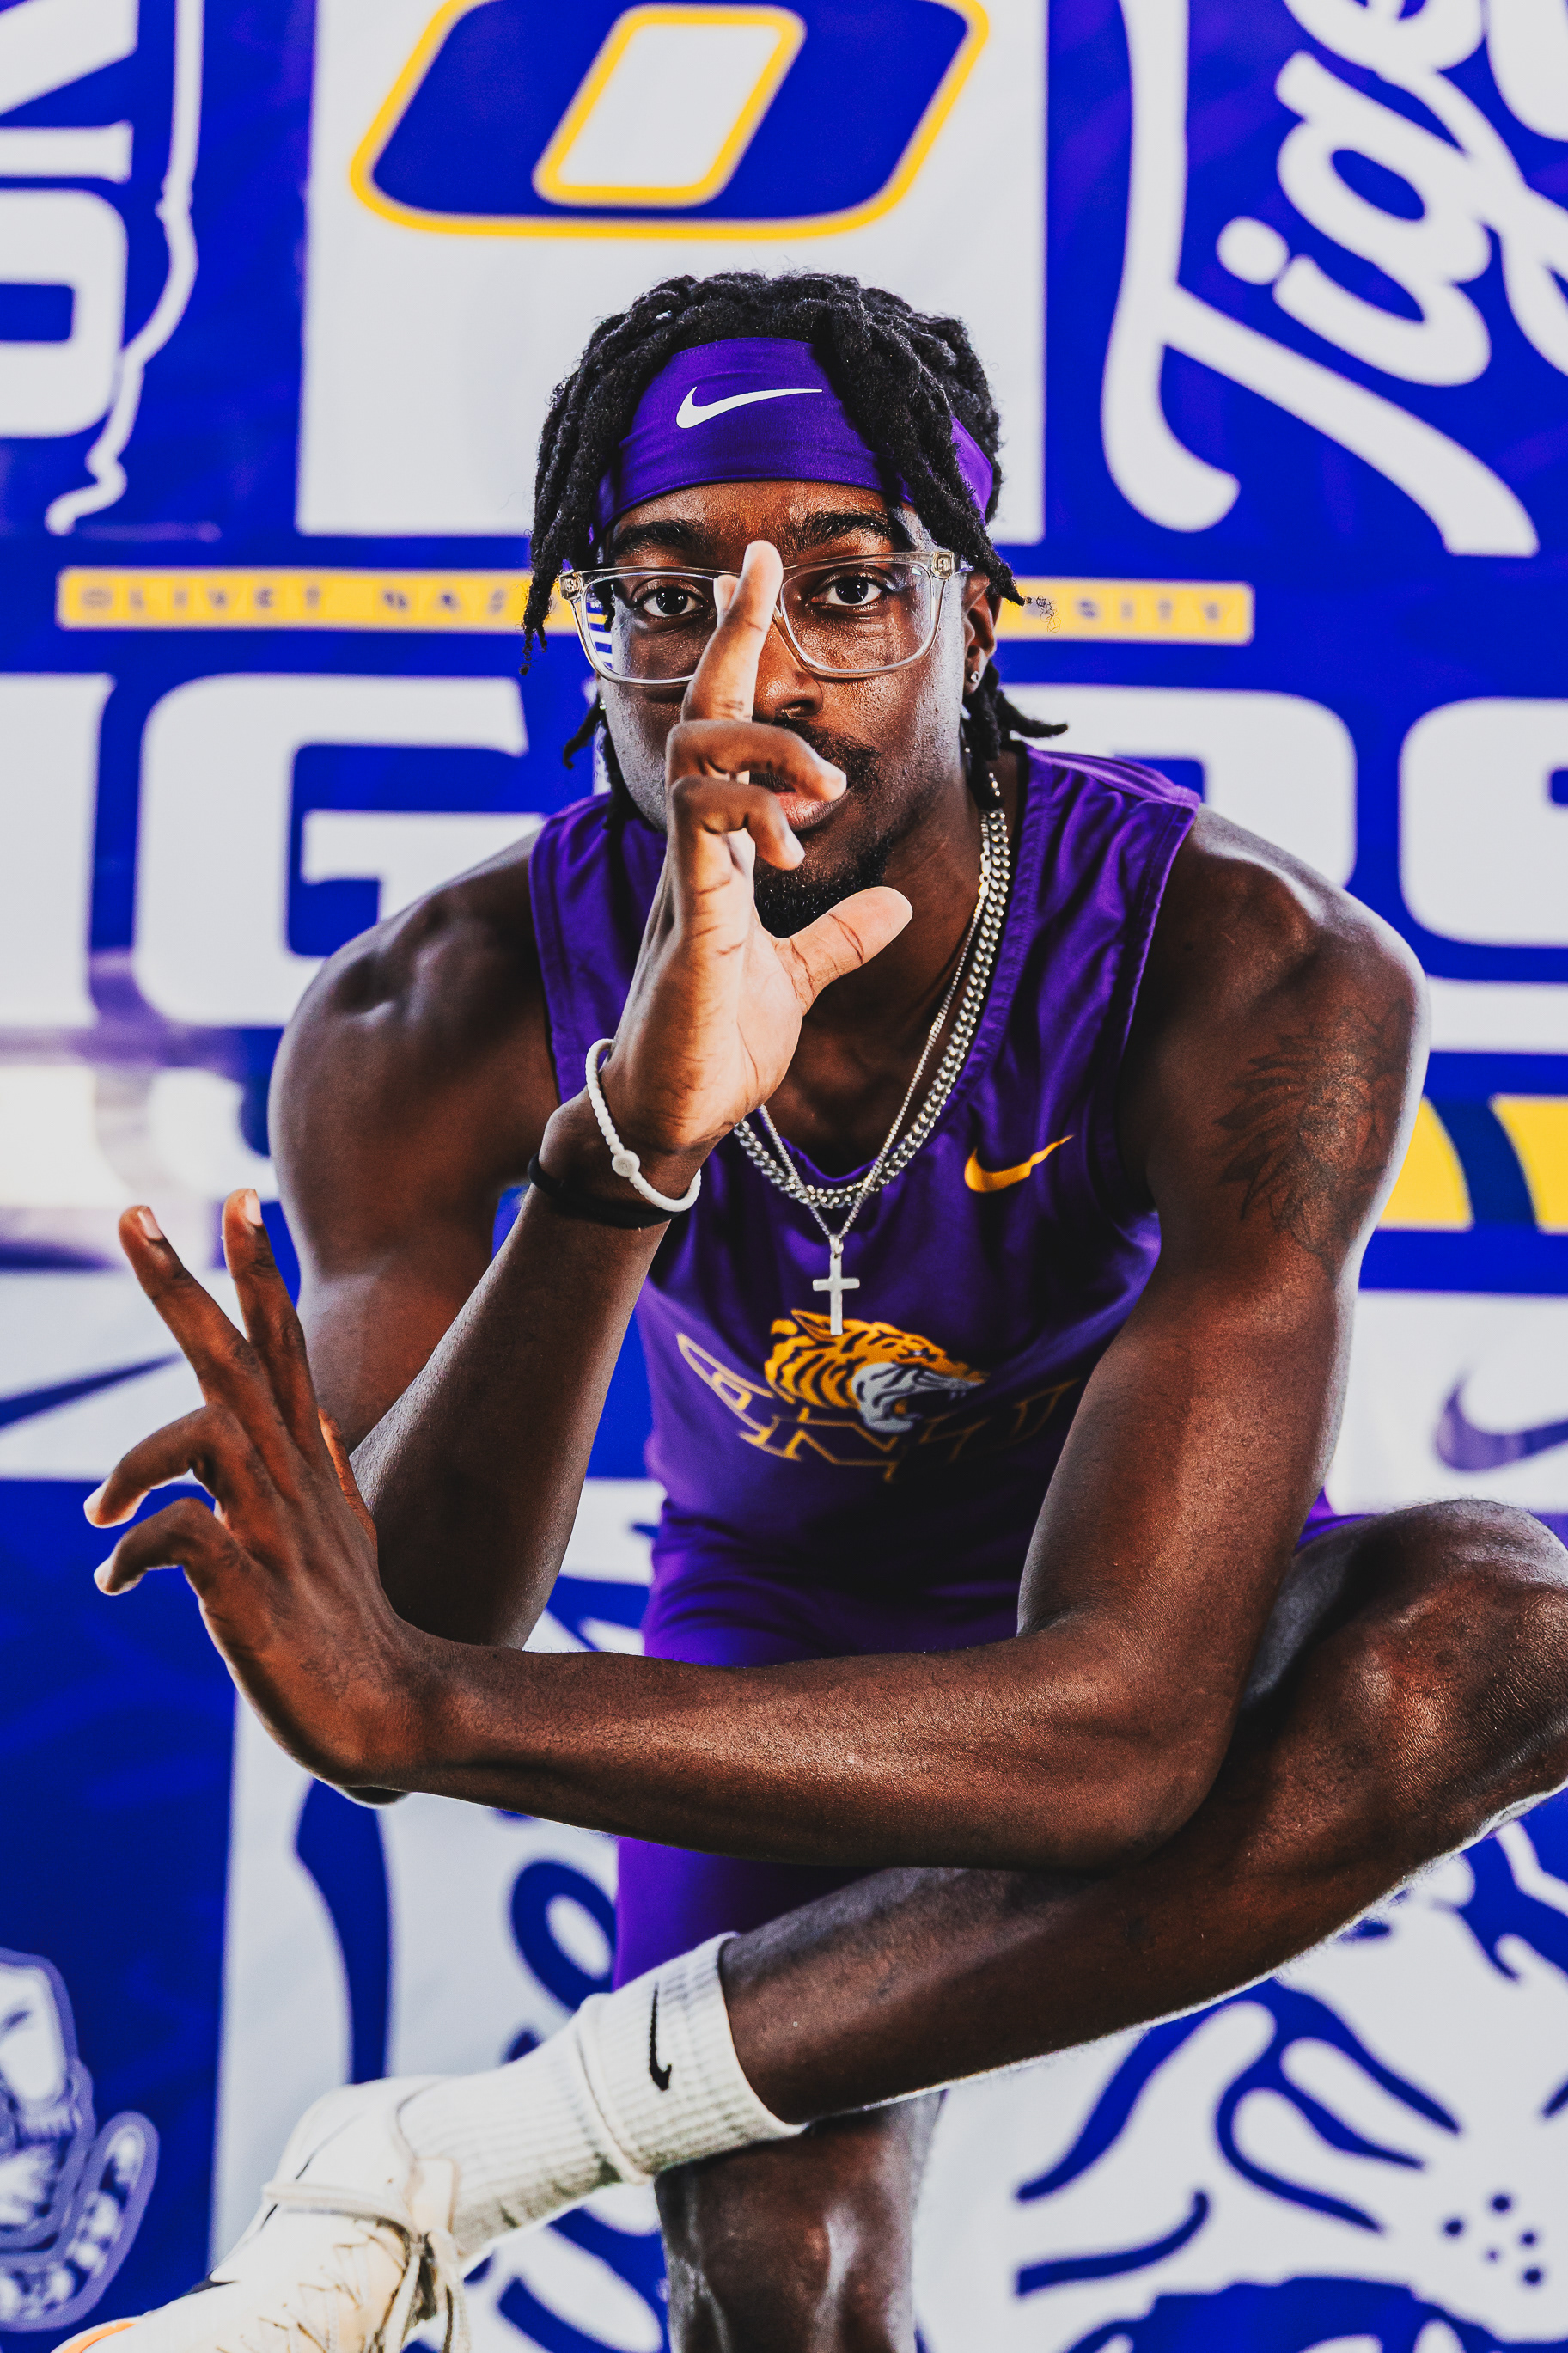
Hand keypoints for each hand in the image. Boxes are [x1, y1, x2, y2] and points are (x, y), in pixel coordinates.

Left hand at [86, 1192, 425, 1794]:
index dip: (258, 1271)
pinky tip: (115, 1584)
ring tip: (95, 1513)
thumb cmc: (352, 1628)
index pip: (281, 1345)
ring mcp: (274, 1530)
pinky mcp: (253, 1590)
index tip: (238, 1198)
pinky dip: (134, 1552)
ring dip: (137, 1454)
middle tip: (133, 1214)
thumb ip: (319, 1464)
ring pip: (207, 1432)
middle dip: (184, 1284)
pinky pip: (181, 1539)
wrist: (391, 1717)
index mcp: (305, 1462)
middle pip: (236, 1359)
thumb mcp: (338, 1528)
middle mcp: (291, 1480)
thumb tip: (313, 1413)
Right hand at [596, 542, 911, 1162]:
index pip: (723, 730)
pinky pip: (702, 842)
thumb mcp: (798, 980)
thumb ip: (841, 938)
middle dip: (734, 639)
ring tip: (819, 792)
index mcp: (717, 854)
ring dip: (766, 754)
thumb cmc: (716, 1046)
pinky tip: (787, 846)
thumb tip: (894, 905)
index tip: (758, 568)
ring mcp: (684, 884)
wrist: (675, 1116)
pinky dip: (750, 823)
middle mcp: (694, 853)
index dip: (740, 646)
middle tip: (769, 588)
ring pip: (697, 764)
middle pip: (700, 718)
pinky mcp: (690, 928)